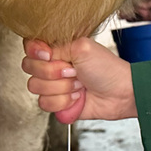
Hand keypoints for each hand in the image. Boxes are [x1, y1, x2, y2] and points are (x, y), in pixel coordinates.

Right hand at [22, 37, 136, 122]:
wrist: (121, 93)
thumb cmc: (107, 69)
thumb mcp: (82, 48)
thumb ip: (56, 46)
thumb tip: (40, 53)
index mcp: (57, 48)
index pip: (30, 47)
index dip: (36, 52)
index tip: (49, 55)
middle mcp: (52, 66)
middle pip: (29, 68)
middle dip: (53, 72)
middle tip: (74, 71)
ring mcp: (54, 85)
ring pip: (36, 88)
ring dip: (62, 88)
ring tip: (79, 85)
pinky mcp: (57, 103)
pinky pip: (45, 104)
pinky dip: (64, 102)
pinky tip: (78, 97)